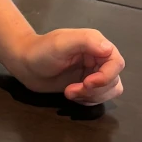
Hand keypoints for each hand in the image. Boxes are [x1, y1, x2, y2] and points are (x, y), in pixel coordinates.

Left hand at [9, 29, 123, 104]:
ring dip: (91, 97)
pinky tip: (71, 95)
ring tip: (70, 93)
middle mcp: (98, 58)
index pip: (116, 63)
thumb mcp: (62, 43)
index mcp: (96, 44)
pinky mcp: (86, 85)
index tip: (88, 83)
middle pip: (114, 80)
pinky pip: (99, 97)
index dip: (107, 76)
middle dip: (96, 90)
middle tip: (73, 90)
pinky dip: (87, 100)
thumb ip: (86, 41)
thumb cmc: (41, 51)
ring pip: (109, 91)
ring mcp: (93, 72)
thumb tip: (109, 49)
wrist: (25, 64)